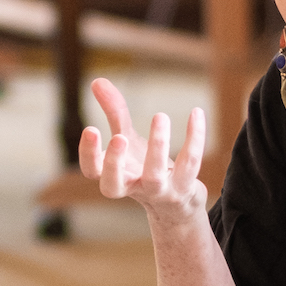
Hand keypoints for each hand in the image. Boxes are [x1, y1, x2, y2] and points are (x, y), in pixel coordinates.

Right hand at [79, 77, 206, 228]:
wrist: (176, 205)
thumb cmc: (144, 169)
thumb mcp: (128, 139)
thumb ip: (113, 113)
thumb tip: (97, 80)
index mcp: (114, 175)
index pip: (92, 171)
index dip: (88, 154)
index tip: (91, 129)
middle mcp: (132, 188)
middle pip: (113, 186)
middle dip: (113, 162)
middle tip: (118, 137)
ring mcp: (158, 191)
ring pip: (154, 176)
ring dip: (156, 147)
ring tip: (159, 116)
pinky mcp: (183, 189)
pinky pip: (189, 164)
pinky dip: (194, 138)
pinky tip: (196, 113)